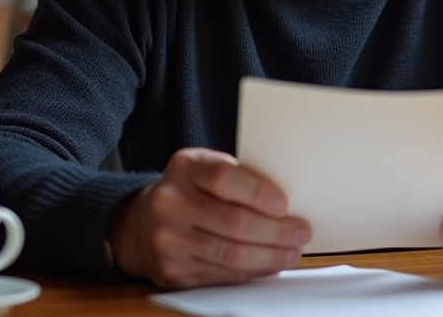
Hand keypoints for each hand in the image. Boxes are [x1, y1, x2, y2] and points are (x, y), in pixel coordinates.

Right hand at [107, 147, 310, 287]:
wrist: (143, 221)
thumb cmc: (189, 189)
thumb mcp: (206, 167)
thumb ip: (239, 176)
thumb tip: (287, 201)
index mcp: (185, 168)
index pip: (223, 178)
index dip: (258, 192)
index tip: (285, 204)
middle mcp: (170, 203)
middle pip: (233, 222)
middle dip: (275, 231)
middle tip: (300, 232)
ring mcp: (168, 240)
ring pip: (231, 255)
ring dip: (269, 256)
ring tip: (291, 251)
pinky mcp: (172, 271)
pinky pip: (222, 275)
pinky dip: (251, 272)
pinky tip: (268, 265)